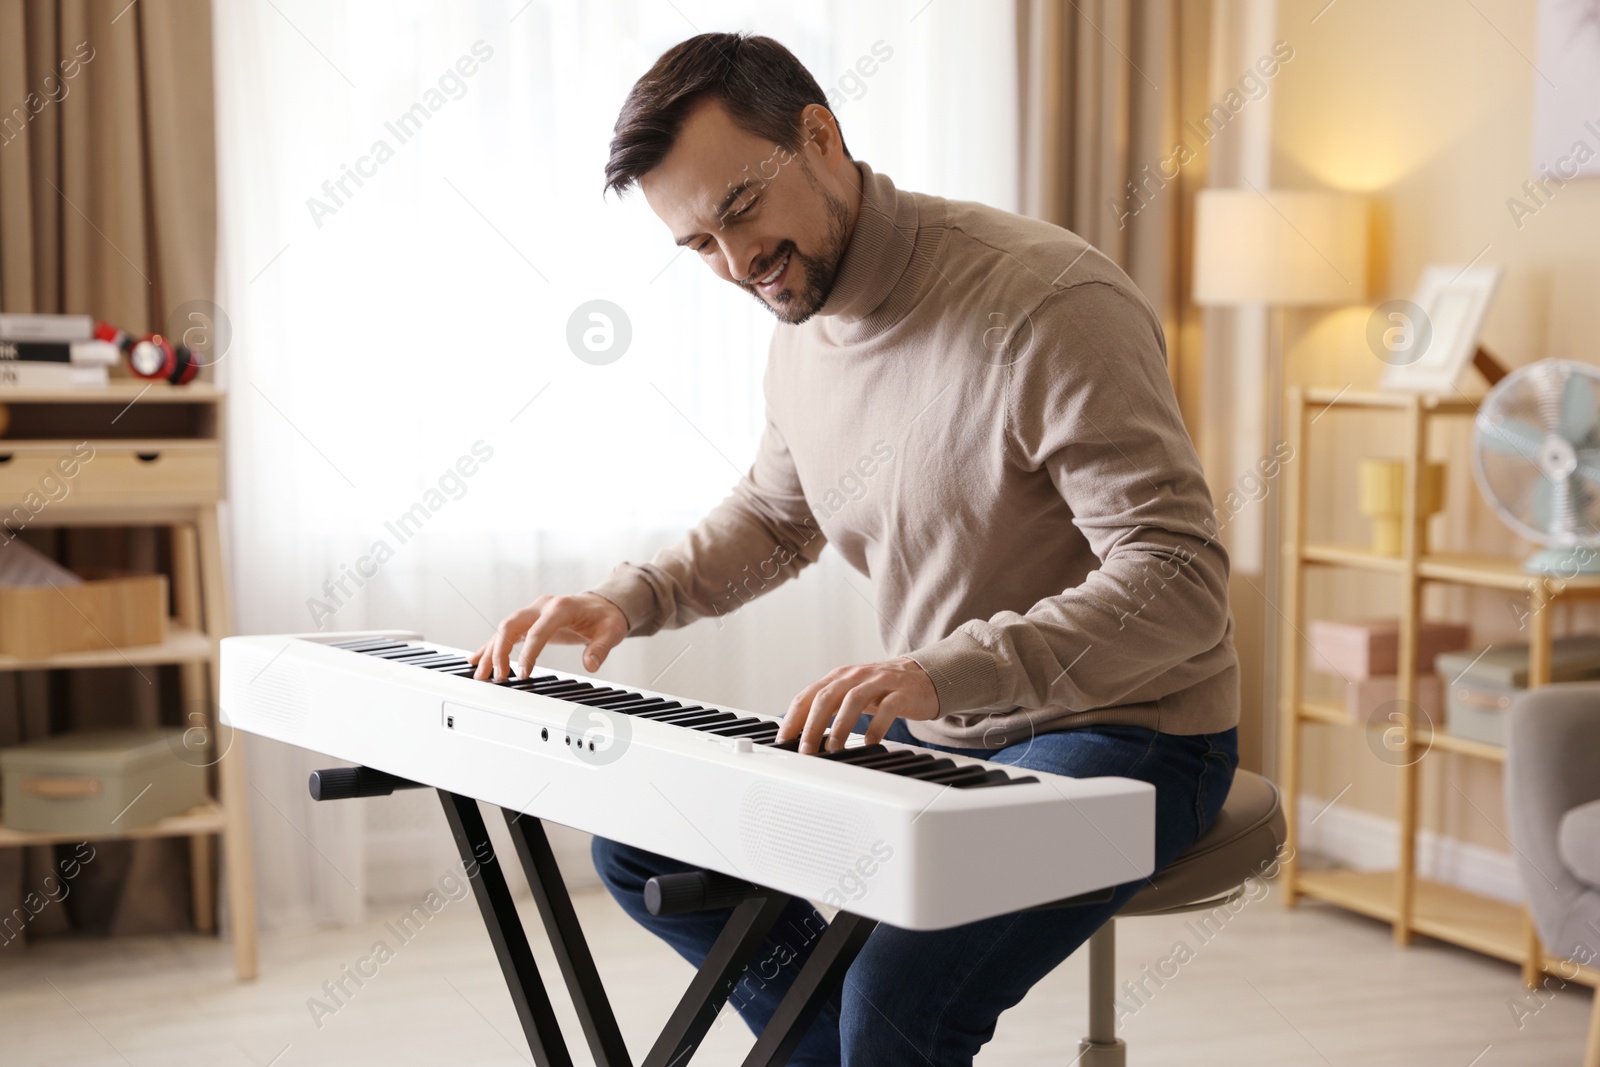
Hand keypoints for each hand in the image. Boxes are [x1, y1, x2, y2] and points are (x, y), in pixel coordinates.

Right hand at [468, 593, 628, 681]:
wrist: (602, 604)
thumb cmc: (606, 617)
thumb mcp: (611, 632)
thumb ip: (600, 648)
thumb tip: (590, 665)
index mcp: (560, 608)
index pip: (538, 631)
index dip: (528, 653)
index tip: (523, 674)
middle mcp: (542, 607)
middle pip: (511, 625)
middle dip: (499, 651)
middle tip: (498, 677)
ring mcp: (533, 612)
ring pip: (503, 629)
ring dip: (490, 651)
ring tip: (480, 674)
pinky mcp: (529, 621)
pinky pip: (506, 632)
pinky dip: (491, 645)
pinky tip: (477, 659)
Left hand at [776, 657, 938, 753]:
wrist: (923, 676)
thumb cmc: (882, 689)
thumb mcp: (851, 693)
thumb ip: (828, 709)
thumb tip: (799, 736)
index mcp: (838, 677)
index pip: (808, 695)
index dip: (793, 719)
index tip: (783, 741)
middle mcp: (856, 676)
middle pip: (826, 697)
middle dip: (812, 725)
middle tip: (805, 750)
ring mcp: (879, 682)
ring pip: (853, 700)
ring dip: (840, 727)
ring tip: (833, 749)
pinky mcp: (901, 693)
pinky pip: (887, 708)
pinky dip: (876, 727)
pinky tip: (870, 743)